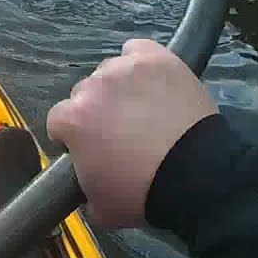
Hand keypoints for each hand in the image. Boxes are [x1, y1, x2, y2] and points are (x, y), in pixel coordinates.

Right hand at [46, 39, 216, 229]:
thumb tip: (85, 176)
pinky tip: (150, 81)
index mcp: (71, 119)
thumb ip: (81, 184)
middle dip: (97, 111)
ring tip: (142, 109)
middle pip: (84, 93)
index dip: (74, 137)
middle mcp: (93, 86)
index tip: (92, 150)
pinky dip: (140, 62)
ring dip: (119, 88)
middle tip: (121, 134)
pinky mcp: (158, 58)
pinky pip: (138, 50)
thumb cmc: (143, 194)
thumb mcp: (98, 207)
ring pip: (111, 71)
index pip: (58, 121)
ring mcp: (127, 68)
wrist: (198, 177)